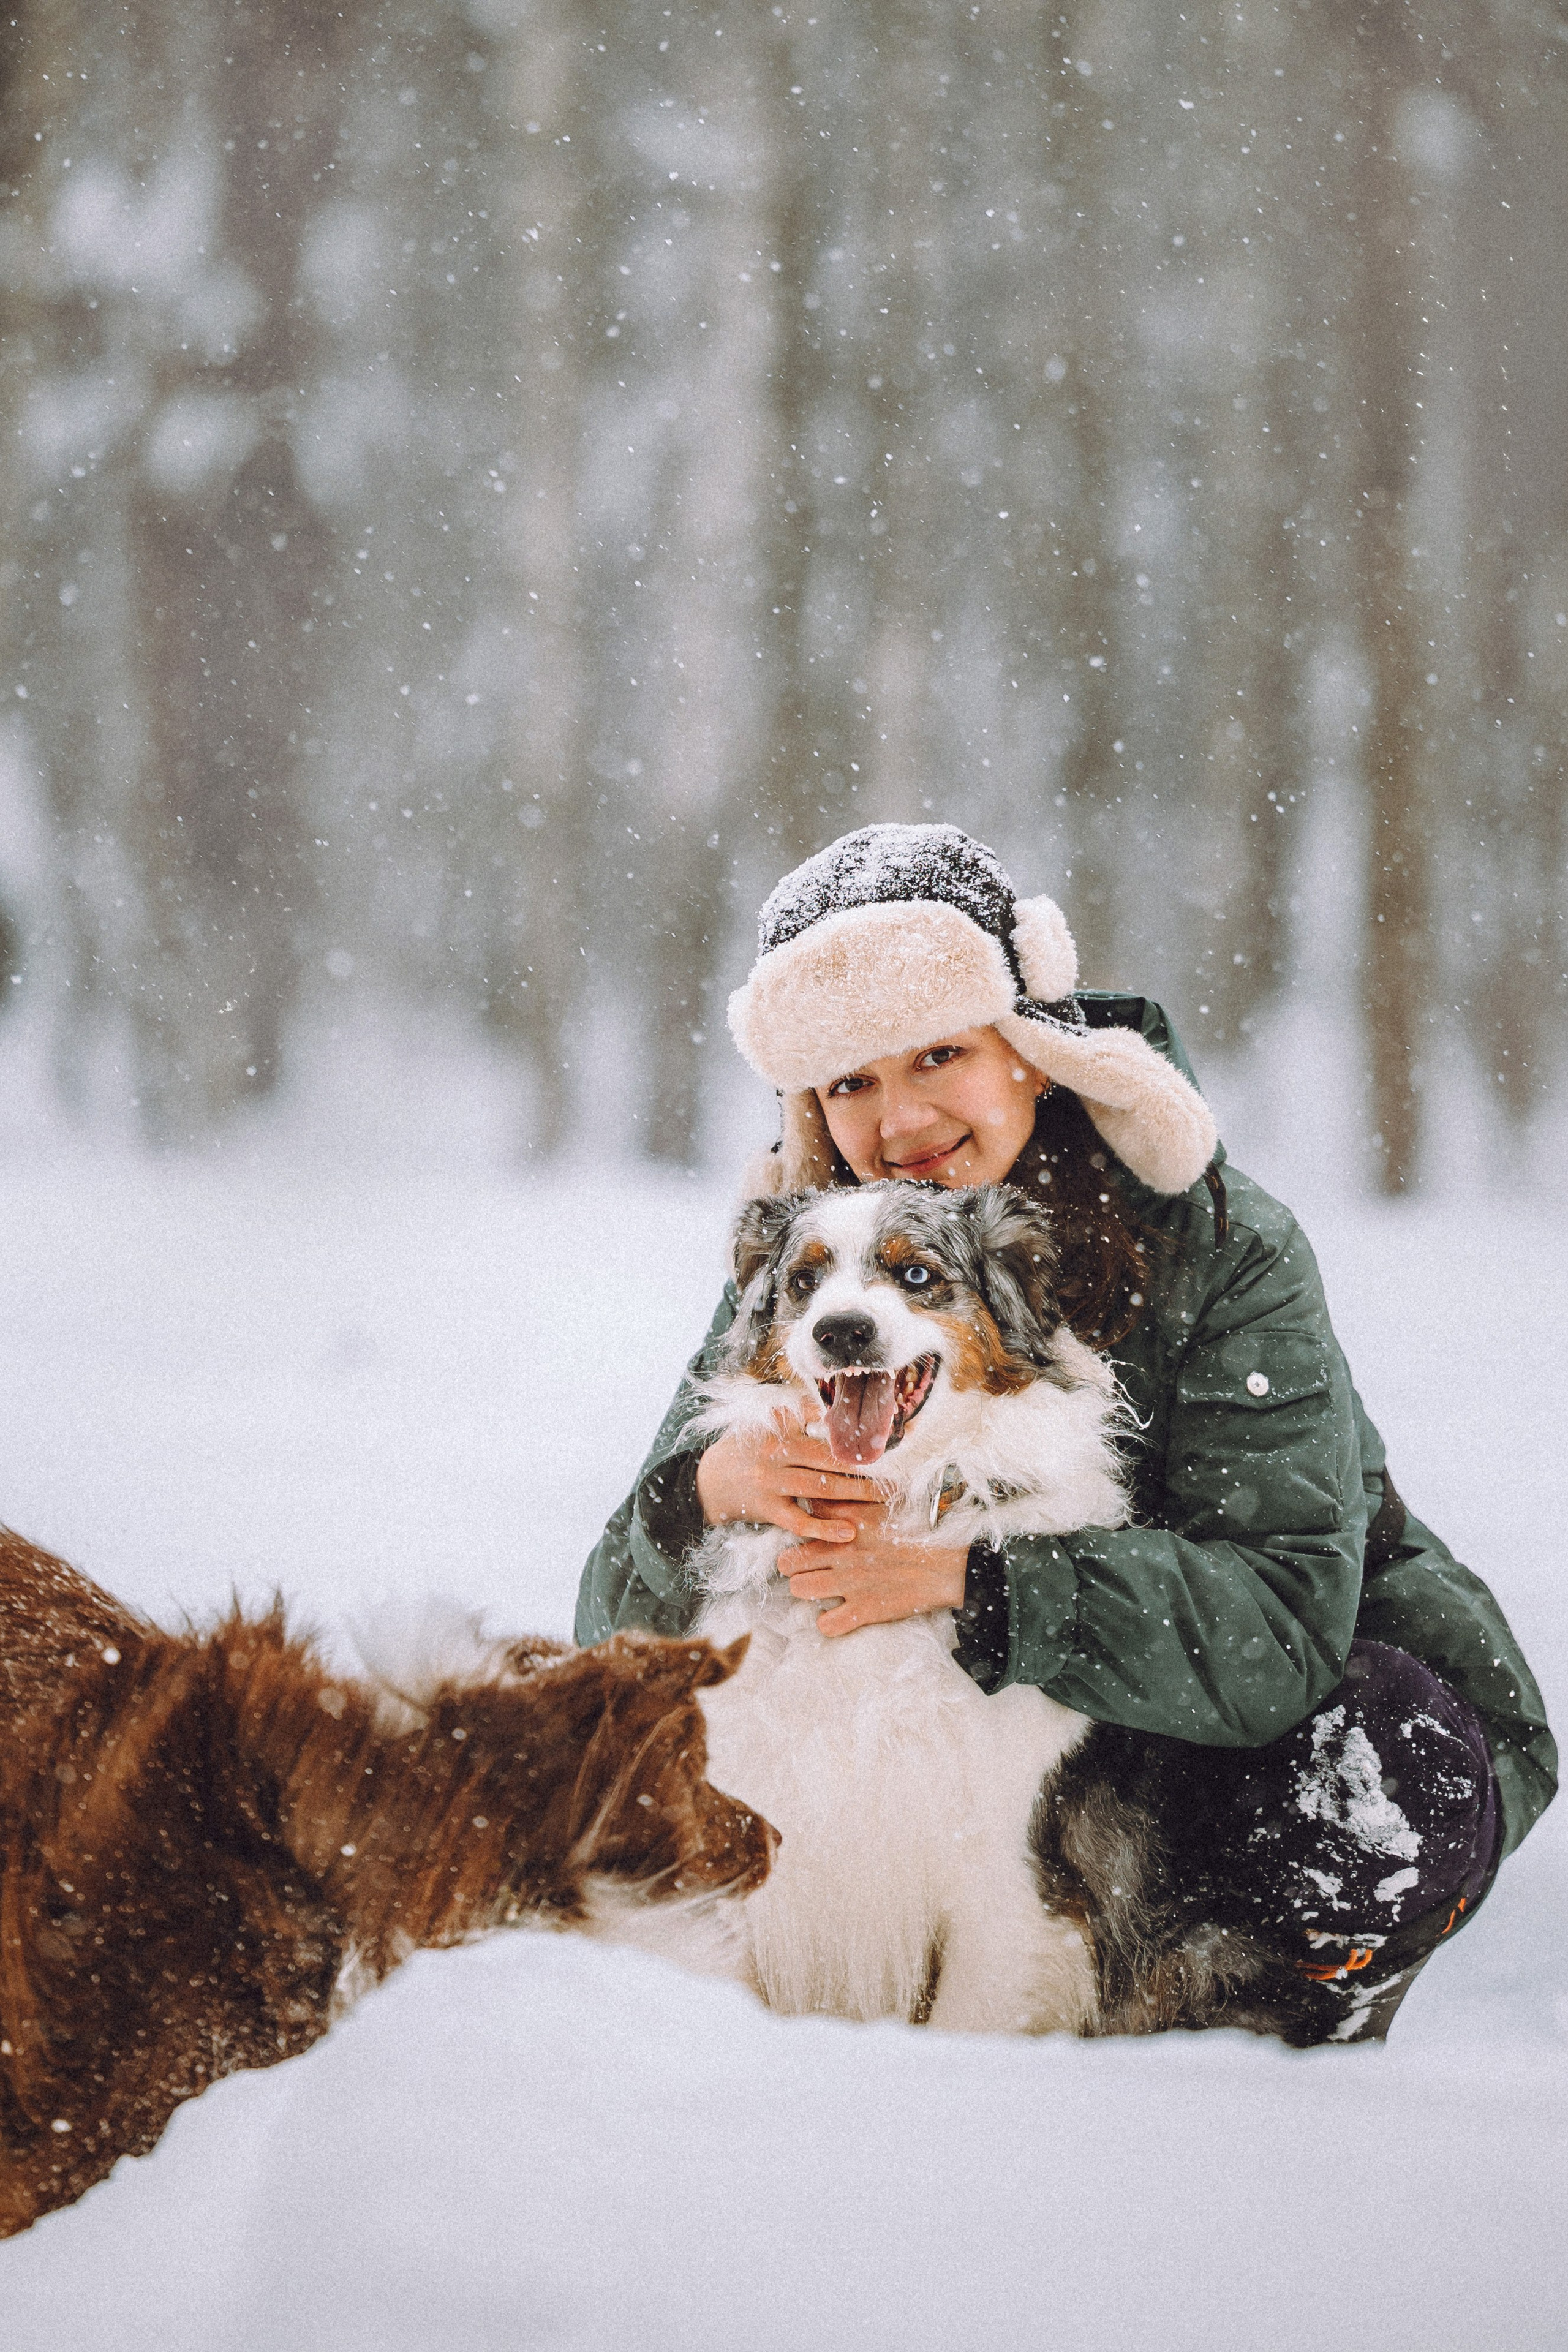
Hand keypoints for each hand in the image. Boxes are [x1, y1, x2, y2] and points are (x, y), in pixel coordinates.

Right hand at [695, 1402, 881, 1545]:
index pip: (824, 1435)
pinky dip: (823, 1529)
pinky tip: (847, 1533)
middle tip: (895, 1475)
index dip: (855, 1440)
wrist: (704, 1481)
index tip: (884, 1446)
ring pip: (819, 1489)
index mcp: (780, 1432)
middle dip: (864, 1469)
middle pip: (828, 1461)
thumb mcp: (764, 1427)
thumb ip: (794, 1418)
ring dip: (854, 1495)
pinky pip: (798, 1521)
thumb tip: (824, 1413)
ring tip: (883, 1499)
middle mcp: (776, 1454)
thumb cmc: (743, 1450)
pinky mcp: (766, 1510)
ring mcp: (771, 1483)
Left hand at [778, 1515, 968, 1637]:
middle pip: (787, 1560)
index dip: (804, 1526)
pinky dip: (830, 1622)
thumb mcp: (887, 1504)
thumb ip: (856, 1497)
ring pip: (798, 1590)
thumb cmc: (921, 1531)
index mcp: (847, 1522)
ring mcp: (849, 1582)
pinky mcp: (863, 1610)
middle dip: (794, 1565)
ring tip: (821, 1589)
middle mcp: (842, 1551)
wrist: (949, 1565)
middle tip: (808, 1567)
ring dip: (807, 1590)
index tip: (812, 1532)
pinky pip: (826, 1624)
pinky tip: (840, 1614)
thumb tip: (835, 1490)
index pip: (803, 1518)